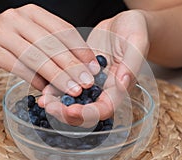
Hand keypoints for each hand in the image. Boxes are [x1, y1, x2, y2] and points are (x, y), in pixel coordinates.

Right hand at [0, 4, 99, 94]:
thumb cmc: (6, 40)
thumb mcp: (29, 35)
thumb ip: (50, 46)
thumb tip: (78, 67)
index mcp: (32, 12)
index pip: (63, 29)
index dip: (81, 49)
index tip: (93, 66)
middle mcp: (17, 18)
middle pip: (52, 44)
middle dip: (72, 65)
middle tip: (86, 82)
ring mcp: (1, 32)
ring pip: (36, 56)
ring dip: (57, 76)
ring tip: (71, 90)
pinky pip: (18, 67)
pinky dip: (34, 79)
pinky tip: (45, 89)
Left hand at [38, 10, 149, 126]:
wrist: (122, 24)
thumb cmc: (134, 31)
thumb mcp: (137, 42)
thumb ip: (132, 63)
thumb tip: (122, 83)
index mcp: (118, 88)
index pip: (104, 109)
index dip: (88, 114)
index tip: (72, 110)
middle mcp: (103, 90)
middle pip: (85, 111)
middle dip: (66, 114)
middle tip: (51, 107)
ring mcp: (89, 83)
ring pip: (72, 101)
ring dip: (57, 105)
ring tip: (43, 101)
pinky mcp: (78, 73)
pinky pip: (65, 85)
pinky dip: (54, 89)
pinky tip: (43, 89)